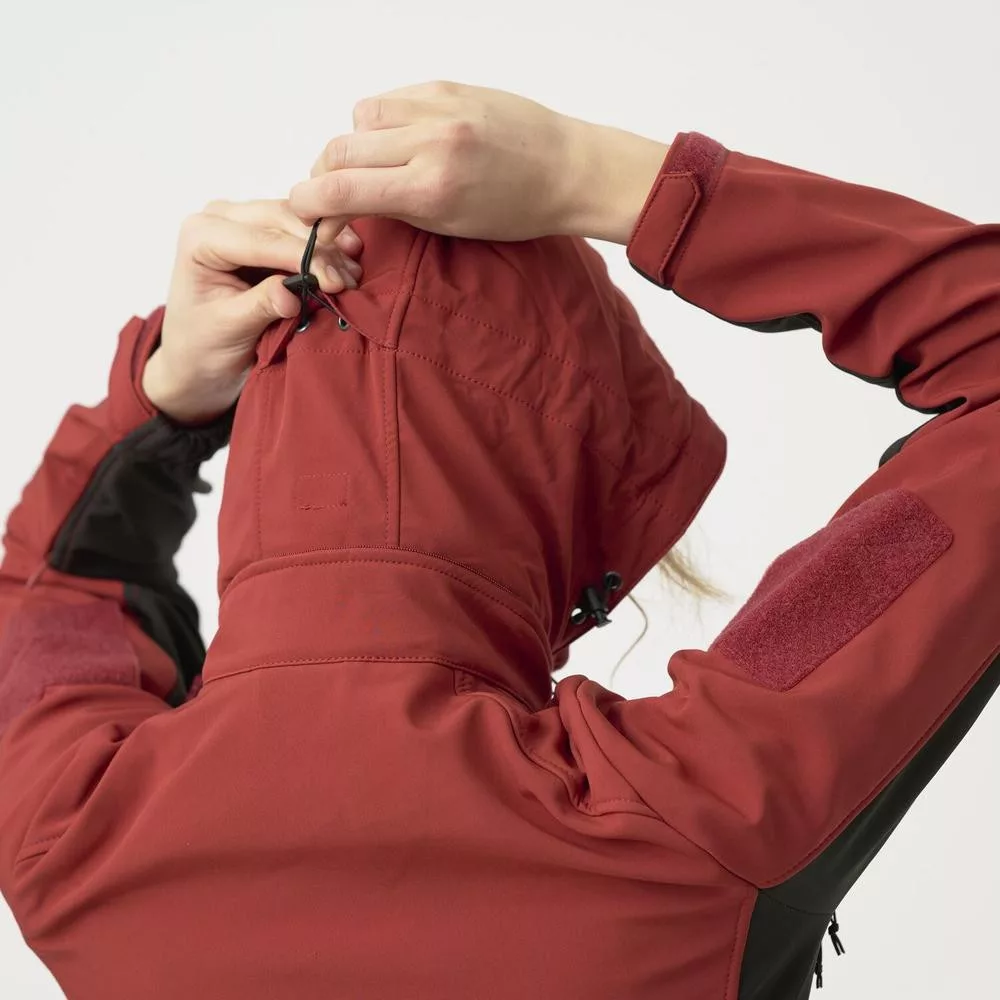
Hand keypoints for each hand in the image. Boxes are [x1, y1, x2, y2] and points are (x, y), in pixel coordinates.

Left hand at [143, 199, 362, 423]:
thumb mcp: (228, 328)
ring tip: (353, 276)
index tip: (335, 282)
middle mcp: (219, 218)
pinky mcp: (264, 232)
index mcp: (200, 237)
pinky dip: (325, 246)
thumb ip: (260, 305)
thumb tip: (292, 294)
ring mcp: (243, 221)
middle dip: (320, 249)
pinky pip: (300, 230)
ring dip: (328, 246)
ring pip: (296, 219)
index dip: (302, 258)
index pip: (260, 239)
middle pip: (281, 218)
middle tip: (350, 280)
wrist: (197, 358)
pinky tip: (347, 261)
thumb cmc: (202, 346)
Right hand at [288, 80, 670, 244]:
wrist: (568, 168)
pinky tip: (403, 140)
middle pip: (339, 151)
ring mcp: (438, 107)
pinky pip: (391, 99)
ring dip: (355, 144)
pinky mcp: (446, 86)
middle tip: (333, 193)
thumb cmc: (518, 209)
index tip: (304, 212)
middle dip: (325, 176)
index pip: (342, 191)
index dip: (310, 204)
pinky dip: (384, 122)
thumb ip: (395, 210)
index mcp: (431, 189)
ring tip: (378, 165)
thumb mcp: (452, 227)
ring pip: (359, 118)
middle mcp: (430, 142)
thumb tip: (348, 204)